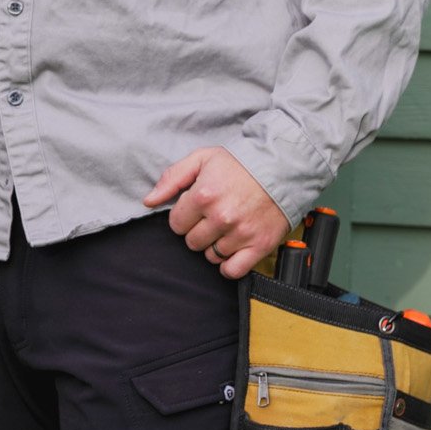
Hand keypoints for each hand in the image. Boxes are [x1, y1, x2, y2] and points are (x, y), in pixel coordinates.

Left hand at [143, 146, 290, 280]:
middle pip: (192, 242)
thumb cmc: (241, 164)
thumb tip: (148, 201)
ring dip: (215, 246)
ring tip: (227, 228)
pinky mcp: (259, 246)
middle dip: (198, 231)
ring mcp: (240, 234)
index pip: (176, 224)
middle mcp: (221, 217)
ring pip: (211, 256)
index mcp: (204, 195)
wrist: (282, 168)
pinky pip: (232, 270)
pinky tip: (232, 249)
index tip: (196, 210)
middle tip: (212, 218)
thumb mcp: (203, 159)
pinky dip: (229, 264)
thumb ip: (172, 178)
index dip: (184, 217)